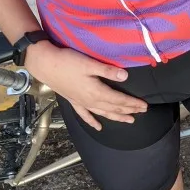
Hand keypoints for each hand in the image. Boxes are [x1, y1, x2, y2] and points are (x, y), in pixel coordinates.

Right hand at [24, 41, 146, 130]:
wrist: (45, 64)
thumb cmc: (68, 62)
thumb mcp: (89, 64)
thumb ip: (108, 71)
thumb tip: (125, 77)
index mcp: (97, 91)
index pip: (119, 100)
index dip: (133, 103)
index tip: (144, 106)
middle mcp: (90, 100)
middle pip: (113, 108)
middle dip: (129, 111)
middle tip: (141, 112)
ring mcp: (81, 102)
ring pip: (103, 113)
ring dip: (116, 117)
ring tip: (128, 121)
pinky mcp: (73, 101)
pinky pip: (85, 115)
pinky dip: (92, 121)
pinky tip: (98, 127)